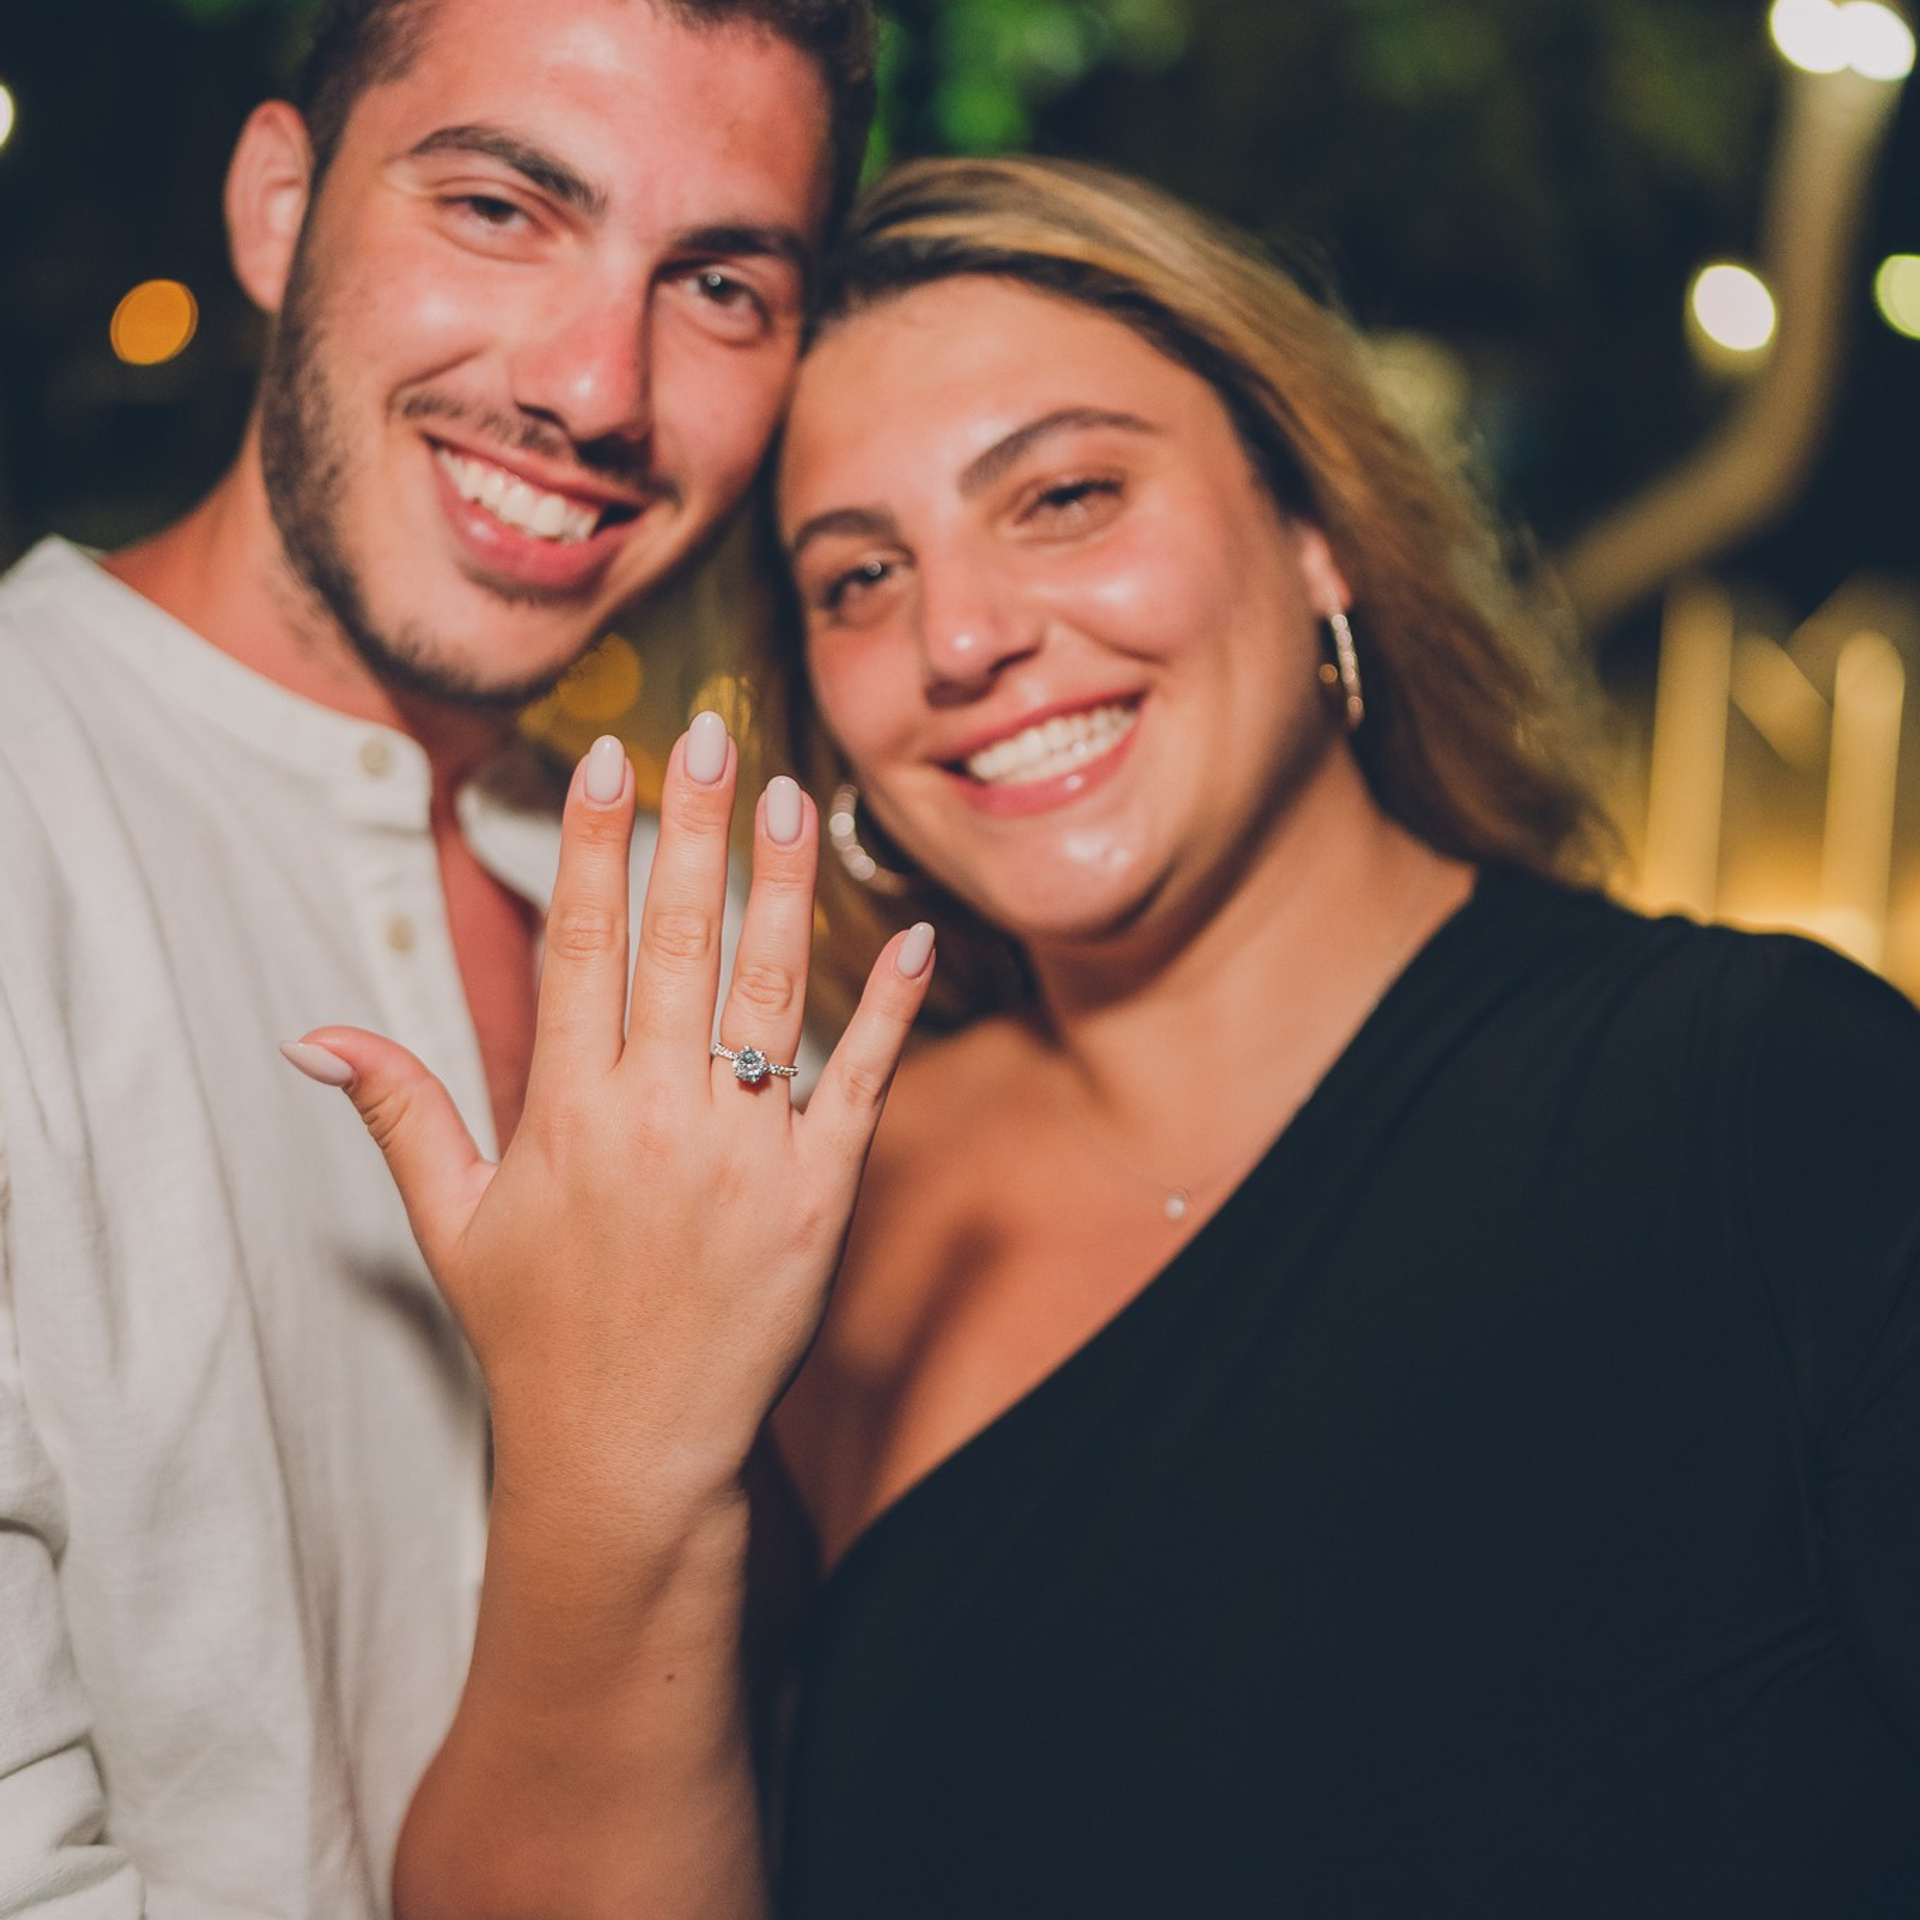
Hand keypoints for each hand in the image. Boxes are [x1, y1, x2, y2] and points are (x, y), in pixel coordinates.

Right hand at [283, 715, 933, 1537]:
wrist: (631, 1453)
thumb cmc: (536, 1336)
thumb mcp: (450, 1224)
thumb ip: (400, 1113)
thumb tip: (312, 1035)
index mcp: (568, 1112)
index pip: (584, 943)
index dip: (599, 843)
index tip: (615, 761)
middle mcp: (659, 1116)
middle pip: (679, 941)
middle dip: (696, 829)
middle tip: (713, 732)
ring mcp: (748, 1153)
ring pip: (770, 990)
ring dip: (781, 887)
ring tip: (791, 796)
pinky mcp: (820, 1196)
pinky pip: (861, 1083)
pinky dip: (888, 1008)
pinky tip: (909, 934)